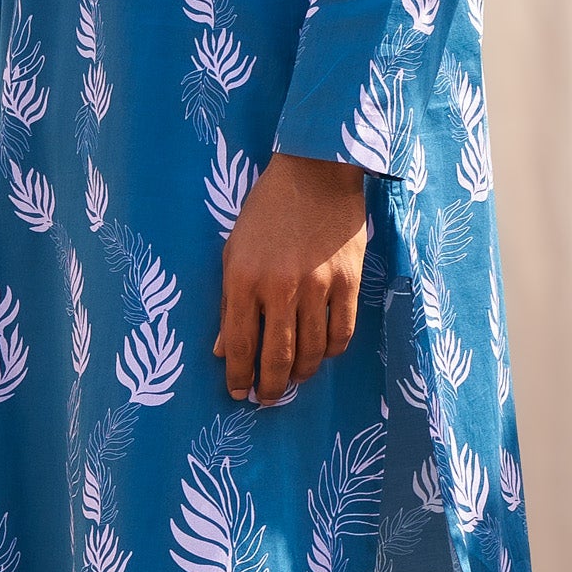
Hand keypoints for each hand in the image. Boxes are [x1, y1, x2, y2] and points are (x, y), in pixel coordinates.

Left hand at [216, 154, 367, 403]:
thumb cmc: (267, 212)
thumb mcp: (234, 252)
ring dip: (302, 373)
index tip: (238, 394)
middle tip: (267, 399)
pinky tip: (323, 353)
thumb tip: (222, 351)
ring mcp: (317, 285)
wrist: (315, 172)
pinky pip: (342, 332)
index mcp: (242, 279)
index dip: (238, 377)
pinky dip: (332, 351)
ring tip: (295, 378)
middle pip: (276, 356)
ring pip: (313, 351)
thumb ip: (230, 303)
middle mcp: (279, 287)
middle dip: (269, 386)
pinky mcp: (348, 281)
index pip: (238, 344)